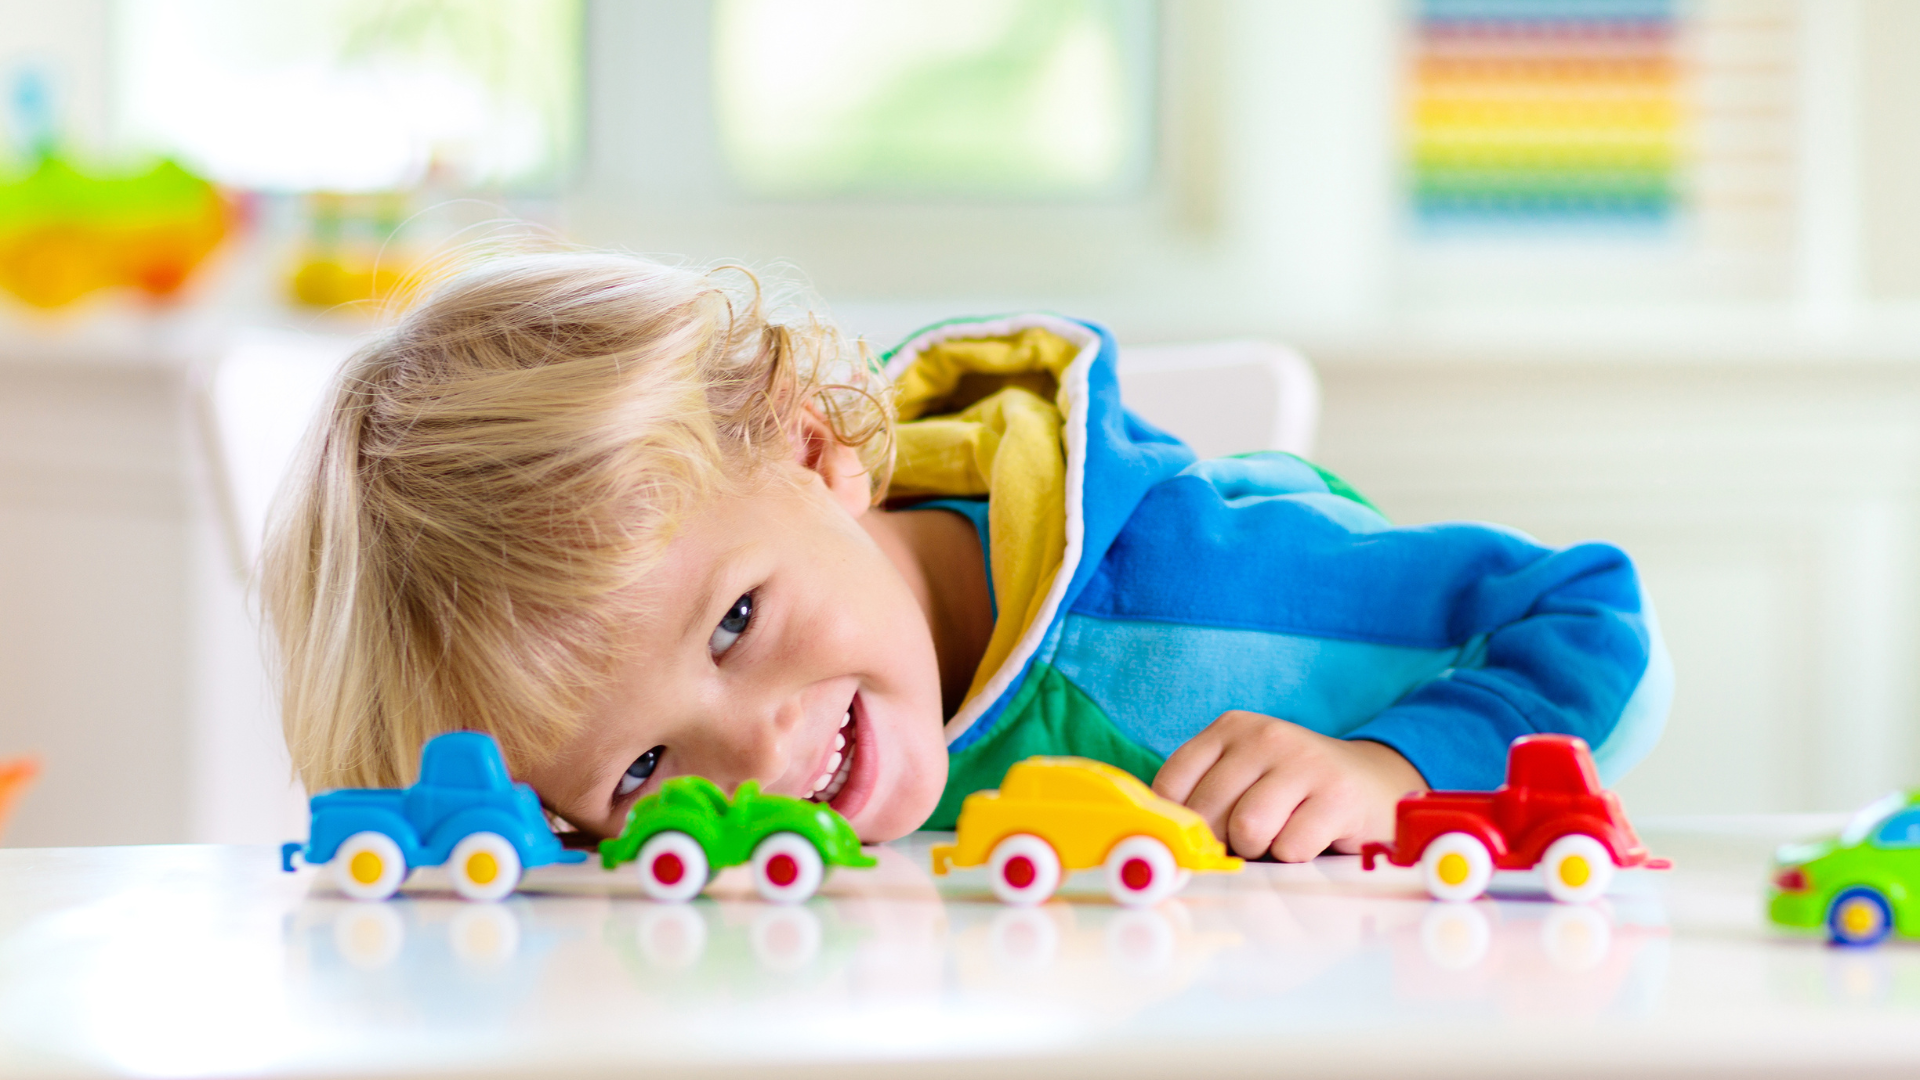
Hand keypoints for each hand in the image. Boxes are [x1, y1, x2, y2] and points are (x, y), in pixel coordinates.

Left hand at [1152, 711, 1426, 861]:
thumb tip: (1162, 843)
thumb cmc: (1293, 792)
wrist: (1373, 784)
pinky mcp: (1338, 795)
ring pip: (1247, 829)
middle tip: (1249, 840)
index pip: (1172, 785)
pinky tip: (1312, 837)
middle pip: (1207, 812)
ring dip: (1260, 850)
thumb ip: (1203, 799)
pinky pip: (1291, 847)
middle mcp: (1264, 735)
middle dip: (1223, 842)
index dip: (1179, 825)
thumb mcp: (1244, 778)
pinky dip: (1295, 856)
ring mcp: (1303, 761)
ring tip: (1280, 835)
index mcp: (1230, 728)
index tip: (1199, 838)